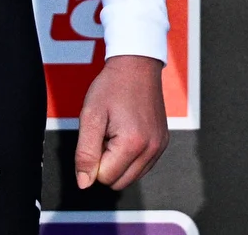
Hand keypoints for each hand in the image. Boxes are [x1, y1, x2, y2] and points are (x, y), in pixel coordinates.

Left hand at [74, 52, 166, 190]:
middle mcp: (152, 148)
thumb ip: (85, 154)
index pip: (104, 177)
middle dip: (106, 164)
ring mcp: (160, 146)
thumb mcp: (90, 117)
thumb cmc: (112, 86)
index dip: (94, 159)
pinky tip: (127, 133)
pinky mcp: (163, 142)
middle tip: (106, 135)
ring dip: (118, 162)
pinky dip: (130, 157)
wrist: (137, 64)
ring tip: (117, 132)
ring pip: (131, 177)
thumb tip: (84, 183)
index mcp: (133, 143)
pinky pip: (142, 166)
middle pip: (118, 182)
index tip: (99, 134)